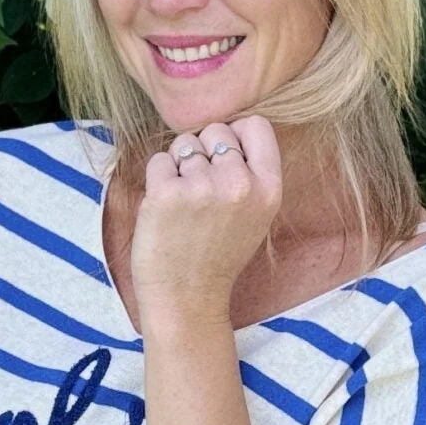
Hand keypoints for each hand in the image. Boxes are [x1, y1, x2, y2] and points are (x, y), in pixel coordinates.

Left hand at [129, 116, 282, 322]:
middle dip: (204, 151)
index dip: (236, 136)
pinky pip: (158, 160)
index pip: (256, 125)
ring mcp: (202, 187)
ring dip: (178, 166)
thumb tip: (233, 128)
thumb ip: (251, 172)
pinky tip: (165, 210)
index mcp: (269, 189)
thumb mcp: (256, 215)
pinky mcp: (167, 194)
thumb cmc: (218, 255)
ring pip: (184, 144)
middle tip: (201, 192)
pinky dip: (157, 180)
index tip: (224, 160)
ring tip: (184, 205)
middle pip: (216, 130)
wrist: (188, 299)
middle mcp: (239, 184)